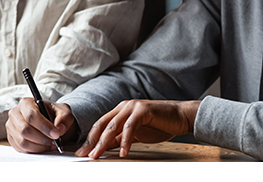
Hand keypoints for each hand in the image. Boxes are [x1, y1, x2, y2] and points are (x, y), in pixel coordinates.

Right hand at [6, 97, 77, 152]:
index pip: (32, 116)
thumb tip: (59, 128)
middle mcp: (15, 113)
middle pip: (25, 130)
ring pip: (23, 142)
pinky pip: (21, 149)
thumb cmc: (54, 114)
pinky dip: (34, 151)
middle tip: (54, 142)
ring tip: (50, 144)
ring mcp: (11, 127)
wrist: (48, 120)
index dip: (44, 127)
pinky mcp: (11, 138)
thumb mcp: (63, 111)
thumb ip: (64, 117)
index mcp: (26, 103)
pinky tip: (43, 146)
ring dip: (39, 147)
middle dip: (42, 139)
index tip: (56, 134)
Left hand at [76, 100, 199, 158]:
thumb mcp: (136, 134)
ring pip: (113, 126)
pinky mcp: (143, 110)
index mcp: (120, 111)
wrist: (180, 117)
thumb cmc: (159, 125)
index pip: (100, 125)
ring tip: (97, 155)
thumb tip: (104, 148)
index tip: (81, 153)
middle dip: (92, 141)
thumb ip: (120, 139)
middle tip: (84, 155)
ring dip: (103, 142)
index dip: (90, 139)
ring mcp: (132, 107)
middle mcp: (123, 107)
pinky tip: (123, 153)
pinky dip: (125, 141)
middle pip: (102, 125)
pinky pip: (130, 127)